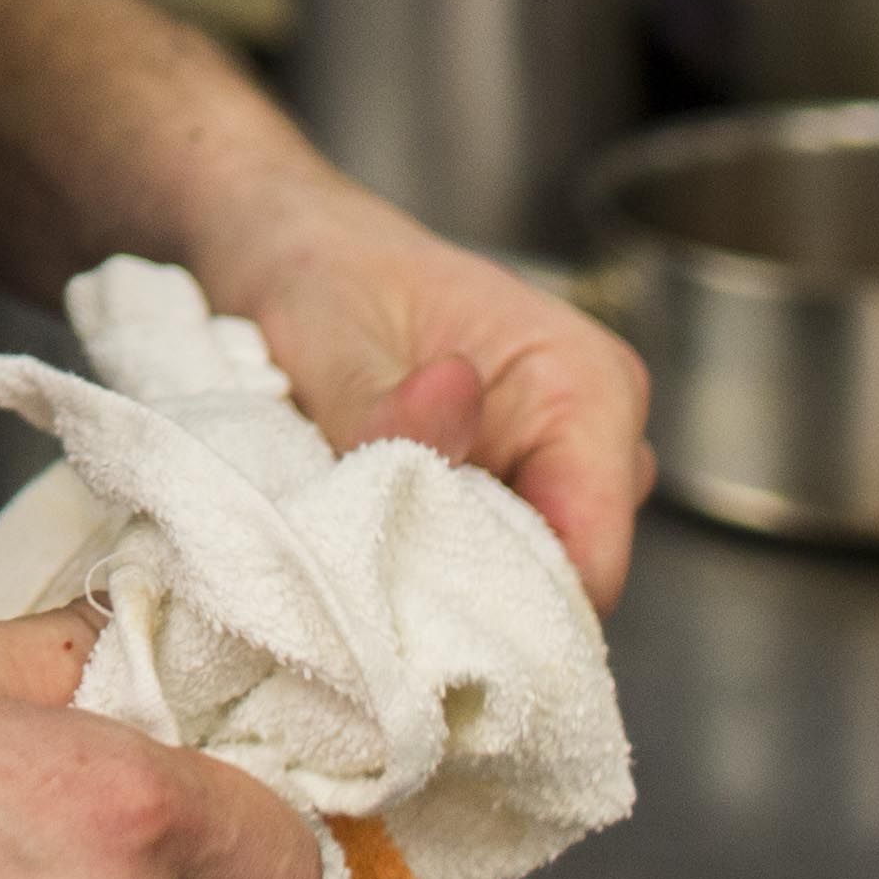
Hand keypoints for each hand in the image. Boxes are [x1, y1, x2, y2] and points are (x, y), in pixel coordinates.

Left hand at [197, 185, 655, 609]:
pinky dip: (418, 569)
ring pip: (514, 587)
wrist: (286, 249)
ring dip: (433, 587)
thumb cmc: (320, 269)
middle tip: (362, 601)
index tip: (414, 630)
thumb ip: (378, 399)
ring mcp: (553, 473)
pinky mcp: (504, 496)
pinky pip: (477, 568)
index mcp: (585, 382)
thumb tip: (447, 412)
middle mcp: (593, 438)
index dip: (508, 613)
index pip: (592, 554)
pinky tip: (360, 545)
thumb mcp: (327, 330)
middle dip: (463, 605)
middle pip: (558, 587)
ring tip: (349, 556)